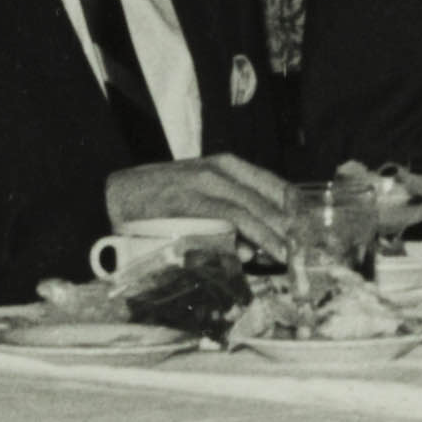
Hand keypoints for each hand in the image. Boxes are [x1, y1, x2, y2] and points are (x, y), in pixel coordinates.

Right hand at [105, 152, 310, 257]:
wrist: (111, 193)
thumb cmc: (153, 200)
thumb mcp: (194, 197)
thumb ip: (223, 215)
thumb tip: (249, 249)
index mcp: (224, 165)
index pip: (274, 185)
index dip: (296, 210)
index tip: (310, 232)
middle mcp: (220, 169)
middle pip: (271, 198)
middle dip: (293, 227)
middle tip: (308, 252)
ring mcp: (207, 183)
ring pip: (257, 210)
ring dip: (280, 236)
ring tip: (294, 257)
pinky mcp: (194, 201)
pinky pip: (236, 219)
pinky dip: (258, 236)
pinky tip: (270, 252)